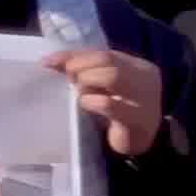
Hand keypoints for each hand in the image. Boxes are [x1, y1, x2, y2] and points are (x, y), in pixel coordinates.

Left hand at [45, 47, 165, 154]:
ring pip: (112, 76)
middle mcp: (146, 79)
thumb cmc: (117, 111)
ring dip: (87, 82)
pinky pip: (108, 104)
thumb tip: (49, 61)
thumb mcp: (103, 86)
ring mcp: (144, 99)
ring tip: (82, 94)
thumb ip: (83, 71)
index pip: (104, 53)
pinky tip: (87, 105)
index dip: (75, 55)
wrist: (138, 143)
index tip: (49, 62)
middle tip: (69, 81)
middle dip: (80, 67)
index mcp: (139, 66)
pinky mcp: (136, 120)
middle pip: (108, 60)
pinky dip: (90, 101)